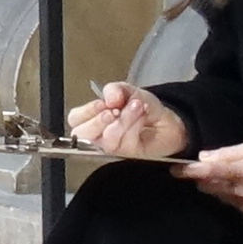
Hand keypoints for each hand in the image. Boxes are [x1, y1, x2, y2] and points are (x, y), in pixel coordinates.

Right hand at [65, 84, 182, 161]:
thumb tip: (109, 97)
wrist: (167, 121)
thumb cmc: (143, 107)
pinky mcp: (128, 154)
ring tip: (136, 106)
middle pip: (82, 135)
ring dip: (123, 120)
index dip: (86, 111)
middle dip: (97, 122)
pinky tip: (141, 115)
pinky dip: (134, 125)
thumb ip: (116, 89)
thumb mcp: (128, 91)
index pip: (76, 119)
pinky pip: (125, 142)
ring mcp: (113, 146)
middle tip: (114, 110)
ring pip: (106, 139)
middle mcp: (99, 134)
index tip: (103, 103)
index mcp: (93, 117)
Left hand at [183, 142, 242, 216]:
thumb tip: (204, 158)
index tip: (174, 169)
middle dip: (199, 177)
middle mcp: (239, 192)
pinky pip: (228, 202)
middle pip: (207, 186)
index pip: (207, 174)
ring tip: (217, 174)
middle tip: (198, 167)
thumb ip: (228, 153)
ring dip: (211, 185)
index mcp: (241, 173)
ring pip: (216, 195)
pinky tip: (232, 184)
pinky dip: (223, 193)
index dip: (188, 172)